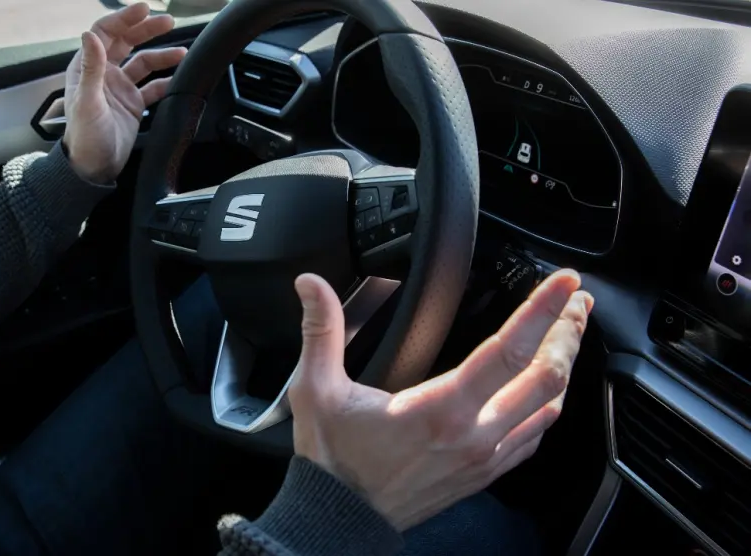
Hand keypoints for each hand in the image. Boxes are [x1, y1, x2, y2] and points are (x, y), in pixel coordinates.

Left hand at [63, 3, 187, 182]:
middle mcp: (105, 75)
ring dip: (162, 55)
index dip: (123, 18)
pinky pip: (153, 87)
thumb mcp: (87, 101)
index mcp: (87, 68)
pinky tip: (179, 79)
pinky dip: (166, 81)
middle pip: (127, 42)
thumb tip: (90, 34)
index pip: (105, 32)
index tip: (143, 9)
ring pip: (144, 63)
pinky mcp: (133, 105)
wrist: (94, 168)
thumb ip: (91, 67)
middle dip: (147, 30)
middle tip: (168, 22)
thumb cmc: (84, 137)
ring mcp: (121, 89)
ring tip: (183, 53)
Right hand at [288, 269, 592, 530]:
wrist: (342, 518)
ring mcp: (484, 457)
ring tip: (569, 333)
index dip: (541, 310)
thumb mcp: (318, 389)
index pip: (508, 351)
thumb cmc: (333, 459)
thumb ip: (320, 331)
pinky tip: (548, 389)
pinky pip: (534, 436)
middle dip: (567, 331)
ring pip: (549, 406)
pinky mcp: (484, 473)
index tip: (563, 283)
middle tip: (576, 300)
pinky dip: (549, 404)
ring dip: (564, 365)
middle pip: (546, 377)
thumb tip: (310, 284)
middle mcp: (474, 435)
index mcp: (440, 409)